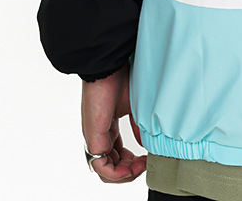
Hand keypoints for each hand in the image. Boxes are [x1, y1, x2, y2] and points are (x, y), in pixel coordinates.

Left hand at [81, 63, 147, 183]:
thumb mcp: (134, 106)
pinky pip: (101, 166)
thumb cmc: (119, 79)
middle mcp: (98, 136)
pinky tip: (130, 168)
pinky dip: (116, 173)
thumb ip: (138, 127)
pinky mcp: (93, 137)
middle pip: (111, 166)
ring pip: (105, 170)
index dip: (131, 162)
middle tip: (145, 164)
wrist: (108, 67)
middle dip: (130, 171)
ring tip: (140, 167)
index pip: (116, 155)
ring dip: (124, 174)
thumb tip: (145, 145)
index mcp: (106, 128)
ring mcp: (94, 138)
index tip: (147, 157)